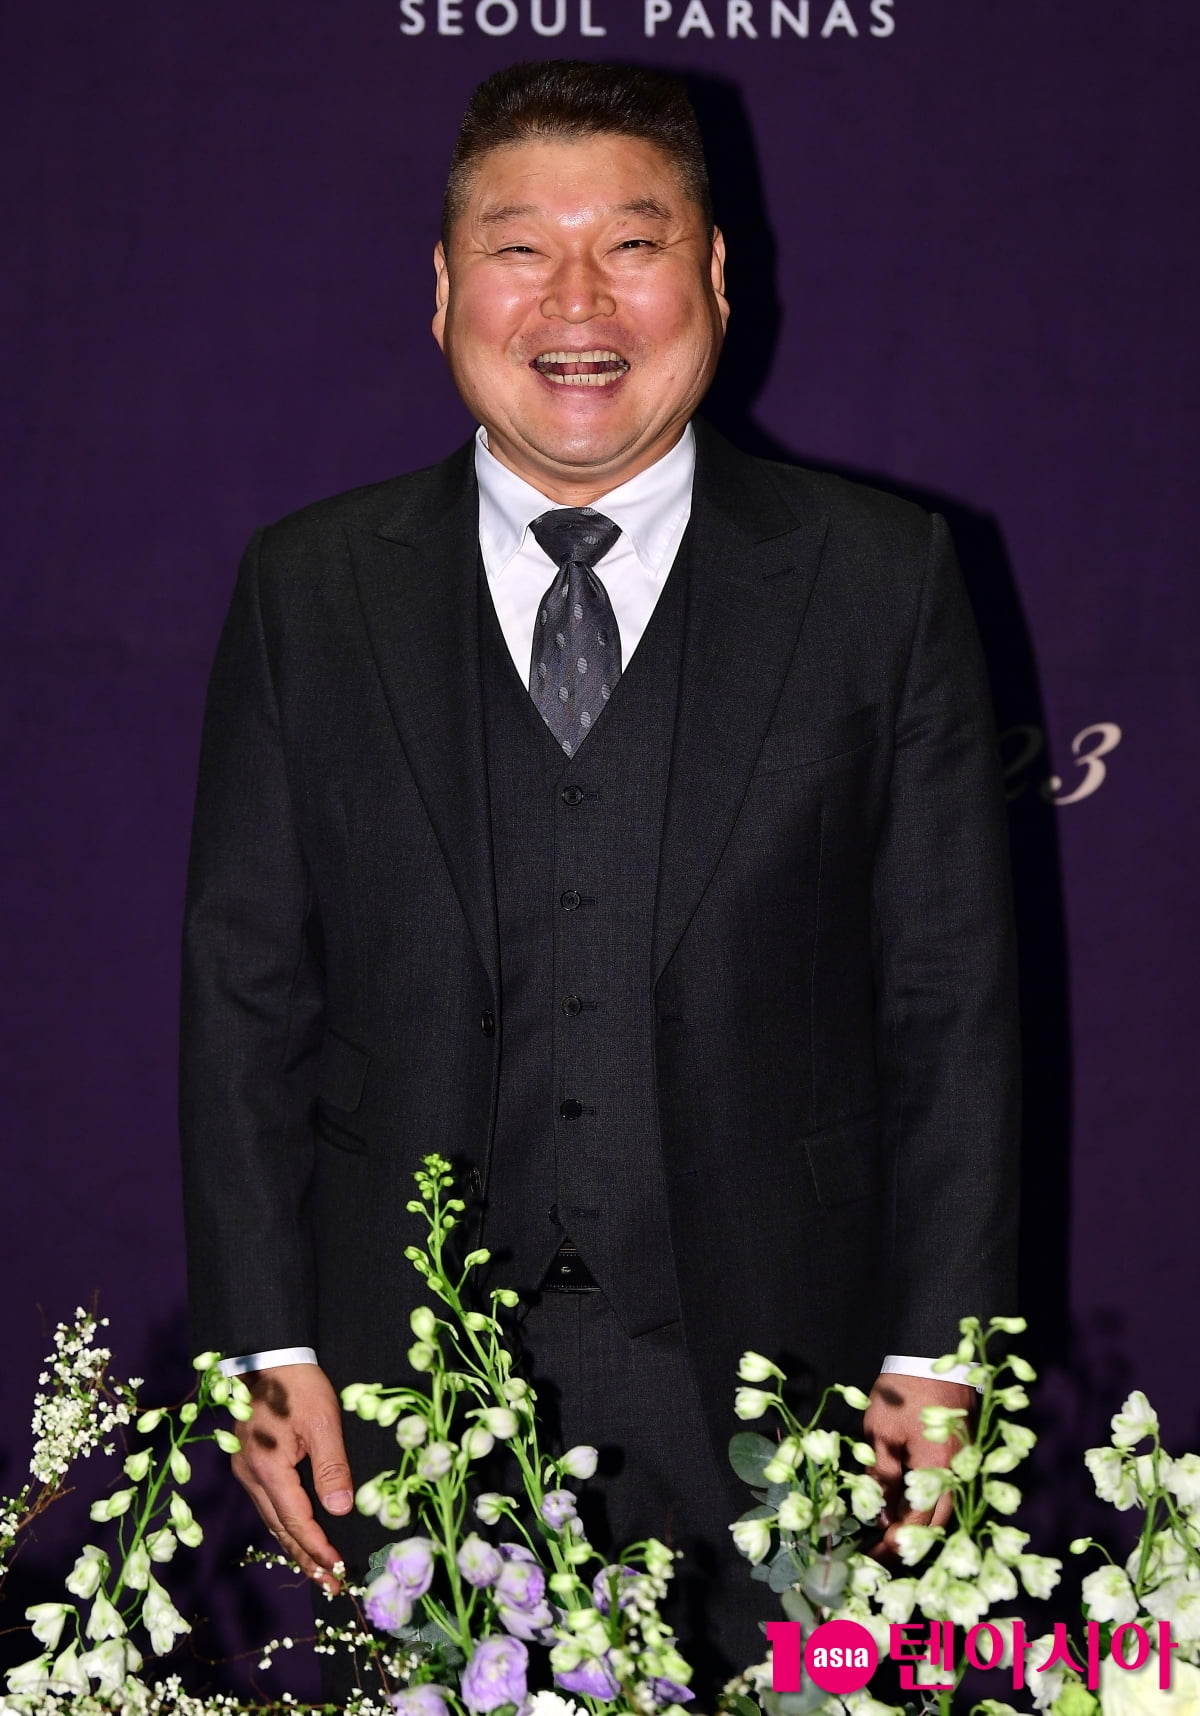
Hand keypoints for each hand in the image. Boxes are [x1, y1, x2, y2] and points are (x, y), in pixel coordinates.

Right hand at [230, 1364, 352, 1591]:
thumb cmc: (298, 1385)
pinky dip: (283, 1524)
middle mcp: (251, 1474)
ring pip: (271, 1518)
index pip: (295, 1520)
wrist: (267, 1355)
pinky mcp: (248, 1461)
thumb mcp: (323, 1422)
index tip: (337, 1569)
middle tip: (329, 1584)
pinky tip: (296, 1534)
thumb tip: (341, 1510)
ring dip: (293, 1545)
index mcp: (268, 1467)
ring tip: (317, 1570)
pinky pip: (267, 1503)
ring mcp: (245, 1469)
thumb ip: (332, 1468)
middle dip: (305, 1558)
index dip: (317, 1547)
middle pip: (279, 1527)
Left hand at [862, 1372, 974, 1558]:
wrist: (930, 1356)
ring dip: (920, 1530)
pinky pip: (948, 1493)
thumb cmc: (902, 1392)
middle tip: (881, 1556)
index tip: (872, 1557)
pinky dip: (928, 1508)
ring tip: (891, 1540)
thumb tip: (881, 1518)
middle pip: (938, 1525)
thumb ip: (883, 1477)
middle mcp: (958, 1475)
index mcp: (938, 1470)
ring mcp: (963, 1466)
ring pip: (945, 1511)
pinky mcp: (960, 1457)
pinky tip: (907, 1511)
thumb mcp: (881, 1433)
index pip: (918, 1523)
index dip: (894, 1545)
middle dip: (909, 1545)